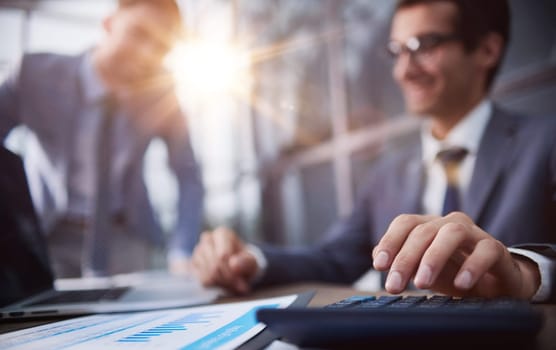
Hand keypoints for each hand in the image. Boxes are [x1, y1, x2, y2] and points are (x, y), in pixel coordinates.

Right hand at [191, 227, 258, 293]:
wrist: (238, 266)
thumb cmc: (245, 261)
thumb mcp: (252, 261)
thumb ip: (246, 262)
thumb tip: (233, 264)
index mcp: (222, 233)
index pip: (222, 256)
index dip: (232, 272)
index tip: (243, 282)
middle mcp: (207, 239)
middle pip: (214, 266)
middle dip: (228, 279)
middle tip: (239, 287)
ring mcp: (198, 251)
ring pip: (207, 274)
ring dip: (222, 283)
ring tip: (232, 284)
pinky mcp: (194, 264)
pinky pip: (202, 280)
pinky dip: (214, 285)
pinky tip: (223, 282)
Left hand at [372, 212, 539, 298]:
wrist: (495, 285)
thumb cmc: (453, 273)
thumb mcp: (422, 269)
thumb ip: (400, 260)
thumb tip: (377, 257)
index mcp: (429, 226)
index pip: (405, 223)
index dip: (390, 241)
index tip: (379, 266)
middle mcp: (450, 224)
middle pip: (424, 231)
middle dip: (406, 258)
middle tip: (394, 285)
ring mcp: (475, 234)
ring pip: (452, 233)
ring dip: (433, 257)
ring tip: (422, 283)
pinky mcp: (496, 249)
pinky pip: (486, 251)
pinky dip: (472, 266)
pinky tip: (460, 285)